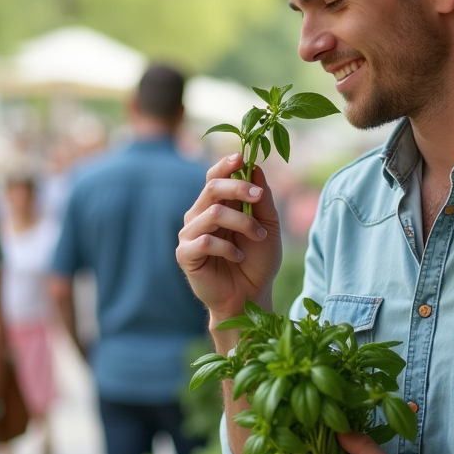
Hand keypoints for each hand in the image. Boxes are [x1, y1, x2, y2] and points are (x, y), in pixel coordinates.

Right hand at [177, 154, 282, 322]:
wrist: (251, 296)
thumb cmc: (258, 261)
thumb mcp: (268, 225)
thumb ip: (261, 198)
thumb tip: (254, 165)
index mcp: (218, 205)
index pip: (214, 177)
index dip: (226, 165)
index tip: (242, 157)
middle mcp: (200, 215)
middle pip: (212, 188)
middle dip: (238, 188)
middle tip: (258, 196)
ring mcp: (190, 234)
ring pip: (213, 213)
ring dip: (242, 223)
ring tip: (258, 237)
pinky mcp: (185, 255)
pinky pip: (205, 241)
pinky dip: (228, 247)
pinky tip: (238, 257)